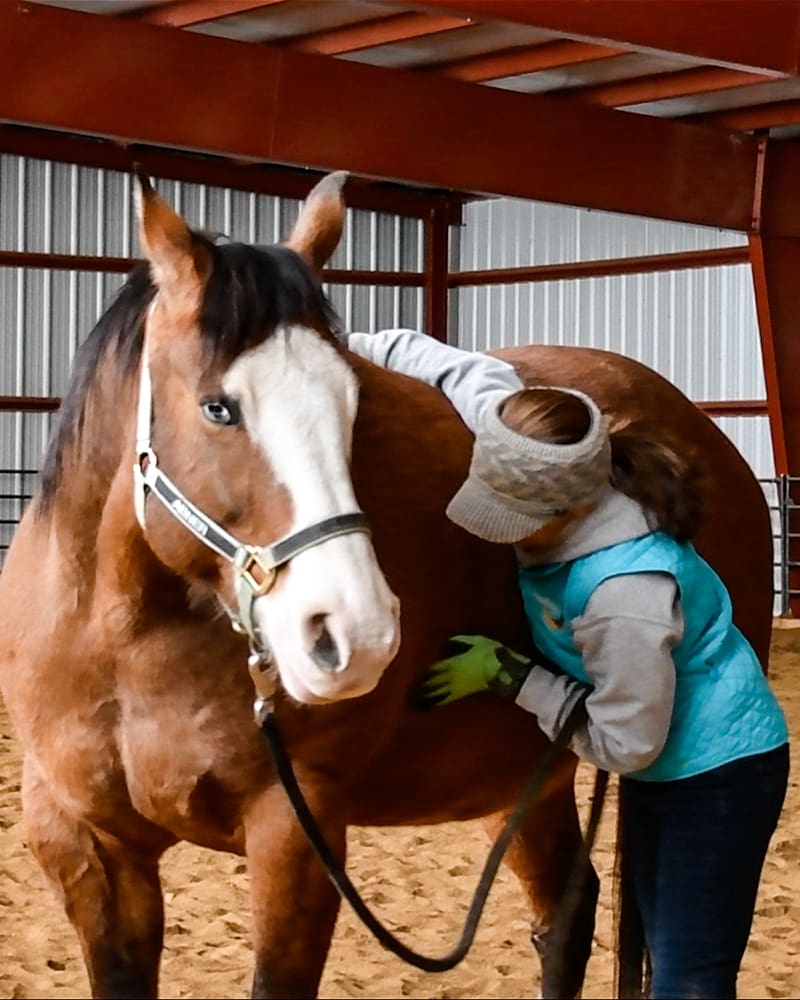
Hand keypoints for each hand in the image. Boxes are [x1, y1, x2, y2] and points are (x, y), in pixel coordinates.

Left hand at [415, 634, 532, 707]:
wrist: (502, 670)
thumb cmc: (490, 652)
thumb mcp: (475, 640)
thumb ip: (459, 641)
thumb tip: (446, 642)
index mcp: (451, 662)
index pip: (432, 668)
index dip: (421, 672)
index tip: (409, 675)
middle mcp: (451, 676)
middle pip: (431, 683)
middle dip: (420, 689)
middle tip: (408, 694)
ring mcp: (457, 687)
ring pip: (437, 694)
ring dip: (426, 699)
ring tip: (416, 705)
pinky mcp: (464, 694)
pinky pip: (448, 699)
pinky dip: (439, 703)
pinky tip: (434, 706)